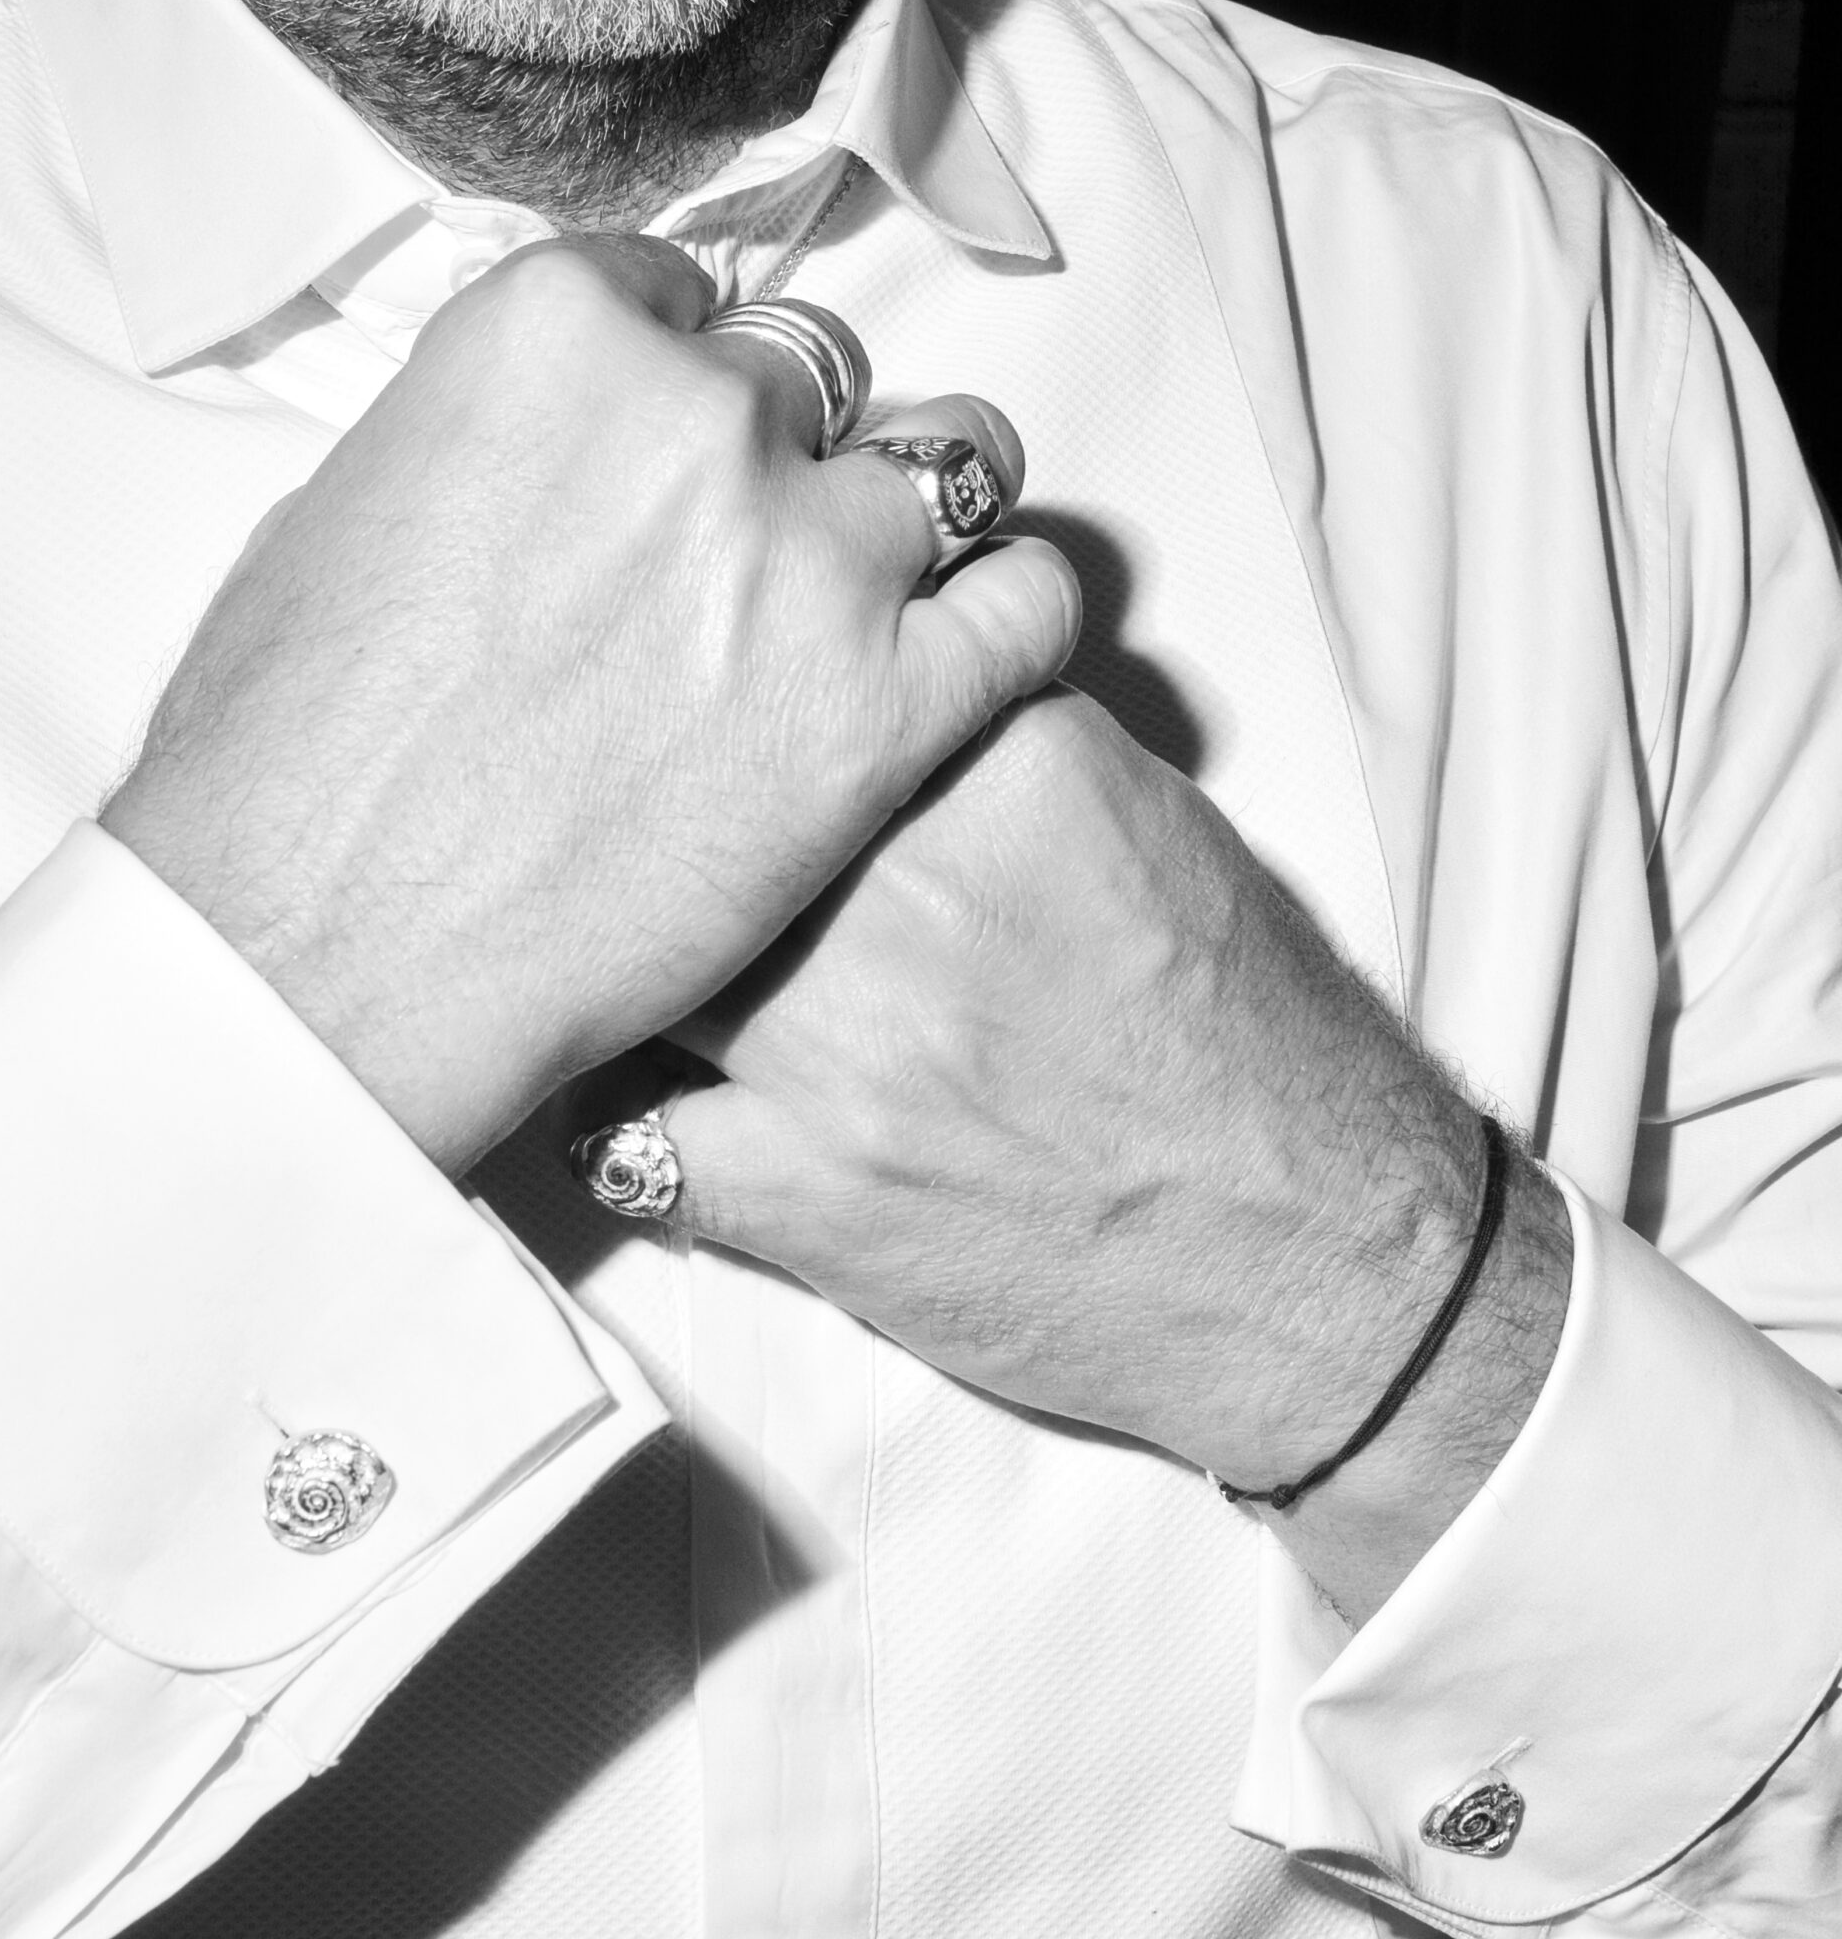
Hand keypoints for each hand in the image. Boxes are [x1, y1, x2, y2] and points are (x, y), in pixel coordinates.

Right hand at [101, 237, 1079, 1169]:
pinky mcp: (889, 709)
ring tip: (861, 606)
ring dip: (901, 529)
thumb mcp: (336, 524)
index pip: (676, 298)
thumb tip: (526, 460)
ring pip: (941, 470)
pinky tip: (967, 659)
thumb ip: (475, 448)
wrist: (322, 956)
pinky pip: (1028, 606)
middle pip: (803, 384)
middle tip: (727, 568)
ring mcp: (811, 559)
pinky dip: (1012, 616)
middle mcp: (700, 415)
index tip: (658, 461)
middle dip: (769, 464)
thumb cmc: (285, 767)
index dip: (671, 386)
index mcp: (552, 335)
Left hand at [602, 688, 1569, 1616]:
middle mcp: (906, 895)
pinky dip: (616, 1120)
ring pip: (640, 961)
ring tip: (623, 972)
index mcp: (1004, 778)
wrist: (1322, 1253)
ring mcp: (843, 1050)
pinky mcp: (812, 1193)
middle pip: (704, 816)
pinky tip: (643, 1108)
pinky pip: (621, 1135)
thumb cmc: (1258, 1038)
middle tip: (646, 840)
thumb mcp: (1157, 825)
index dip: (763, 707)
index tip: (740, 728)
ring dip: (629, 969)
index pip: (815, 686)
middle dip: (671, 830)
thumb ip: (1002, 754)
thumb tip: (891, 712)